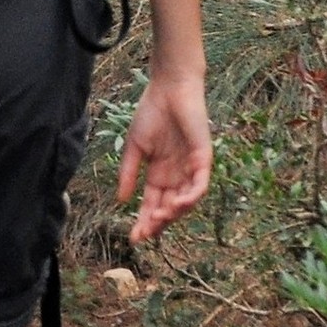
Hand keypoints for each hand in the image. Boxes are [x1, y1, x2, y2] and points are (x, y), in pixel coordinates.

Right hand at [116, 71, 212, 242]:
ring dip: (173, 214)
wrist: (168, 88)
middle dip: (157, 223)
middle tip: (145, 234)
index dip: (144, 221)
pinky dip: (190, 197)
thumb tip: (122, 200)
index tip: (133, 237)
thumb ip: (129, 173)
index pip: (152, 203)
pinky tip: (177, 204)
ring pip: (186, 201)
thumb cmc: (152, 113)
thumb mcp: (135, 147)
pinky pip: (200, 185)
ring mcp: (191, 169)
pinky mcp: (204, 159)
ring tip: (158, 219)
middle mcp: (177, 175)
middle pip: (169, 208)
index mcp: (159, 173)